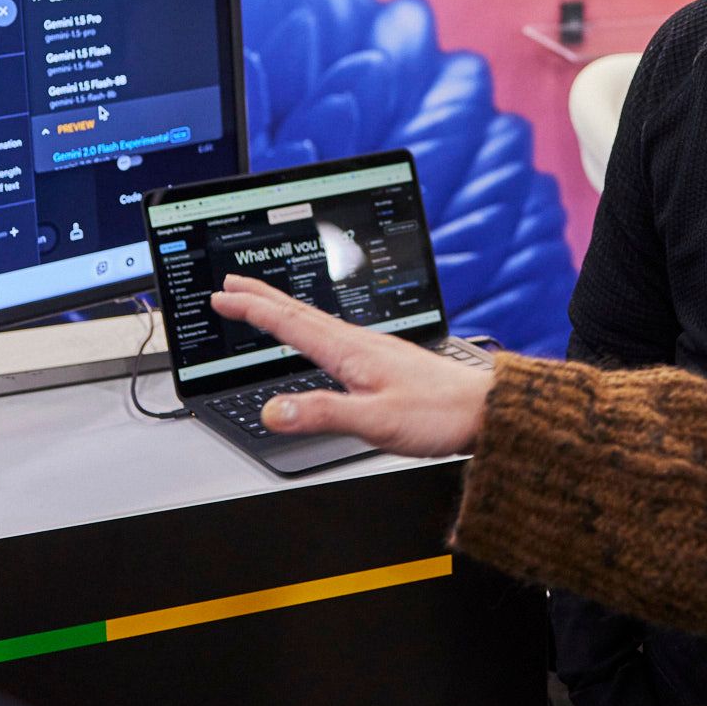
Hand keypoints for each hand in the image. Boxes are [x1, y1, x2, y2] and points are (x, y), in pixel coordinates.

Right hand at [210, 275, 492, 457]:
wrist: (483, 410)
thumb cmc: (437, 414)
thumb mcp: (374, 421)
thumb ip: (322, 414)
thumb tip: (273, 411)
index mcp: (349, 351)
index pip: (290, 324)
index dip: (253, 310)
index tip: (223, 298)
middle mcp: (357, 342)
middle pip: (299, 312)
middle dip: (261, 297)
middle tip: (230, 284)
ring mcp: (370, 348)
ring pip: (314, 320)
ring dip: (281, 308)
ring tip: (260, 301)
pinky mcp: (381, 360)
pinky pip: (331, 333)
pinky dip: (307, 325)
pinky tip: (313, 334)